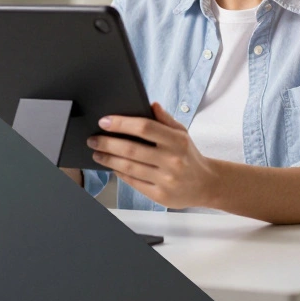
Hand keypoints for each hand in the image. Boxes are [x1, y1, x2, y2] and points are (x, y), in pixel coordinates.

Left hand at [88, 102, 221, 209]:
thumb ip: (165, 119)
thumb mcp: (182, 133)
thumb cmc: (189, 155)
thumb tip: (151, 104)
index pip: (145, 127)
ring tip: (97, 153)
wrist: (206, 184)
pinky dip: (119, 173)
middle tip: (93, 139)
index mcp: (177, 141)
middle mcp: (172, 160)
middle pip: (131, 149)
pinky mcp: (161, 196)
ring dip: (108, 159)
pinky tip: (112, 166)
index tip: (104, 122)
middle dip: (107, 143)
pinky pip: (133, 182)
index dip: (122, 123)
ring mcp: (166, 179)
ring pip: (129, 167)